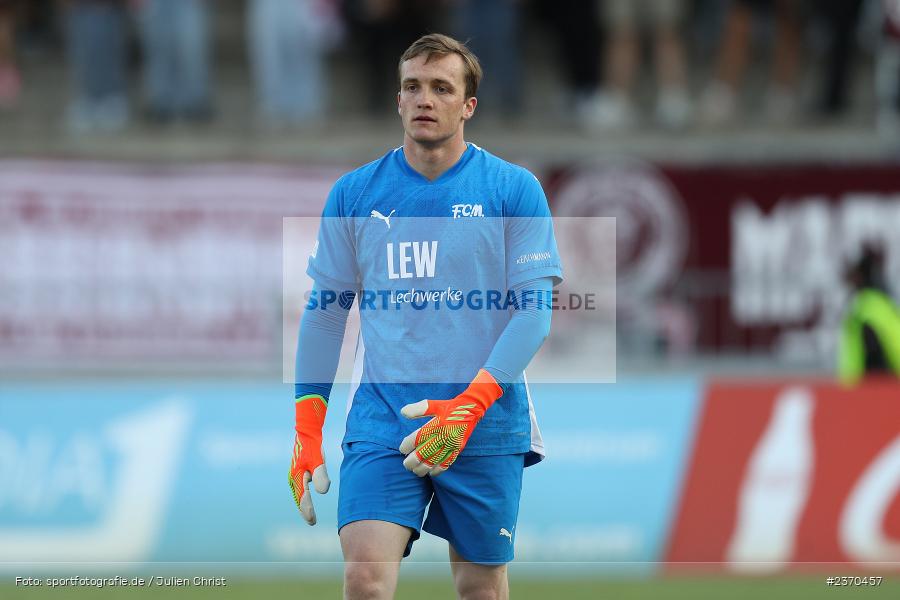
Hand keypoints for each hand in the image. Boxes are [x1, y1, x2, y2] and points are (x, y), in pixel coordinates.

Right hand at [289, 395, 329, 524]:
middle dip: (304, 510)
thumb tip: (322, 492)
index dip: (308, 510)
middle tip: (311, 522)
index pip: (303, 498)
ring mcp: (295, 475)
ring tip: (309, 515)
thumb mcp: (318, 459)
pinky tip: (307, 498)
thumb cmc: (313, 446)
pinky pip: (300, 488)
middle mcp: (293, 478)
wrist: (307, 431)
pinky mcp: (299, 471)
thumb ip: (320, 475)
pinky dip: (303, 496)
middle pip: (299, 498)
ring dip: (303, 504)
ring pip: (299, 493)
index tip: (312, 521)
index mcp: (296, 477)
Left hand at [398, 370, 502, 476]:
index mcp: (437, 424)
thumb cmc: (449, 407)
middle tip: (406, 465)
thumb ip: (418, 409)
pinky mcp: (458, 448)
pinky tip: (431, 473)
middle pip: (426, 452)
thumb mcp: (434, 405)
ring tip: (416, 471)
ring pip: (436, 460)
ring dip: (424, 468)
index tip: (402, 450)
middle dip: (414, 461)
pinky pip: (448, 462)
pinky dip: (439, 469)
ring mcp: (452, 443)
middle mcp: (444, 435)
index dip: (408, 445)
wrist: (471, 409)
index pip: (419, 437)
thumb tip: (403, 412)